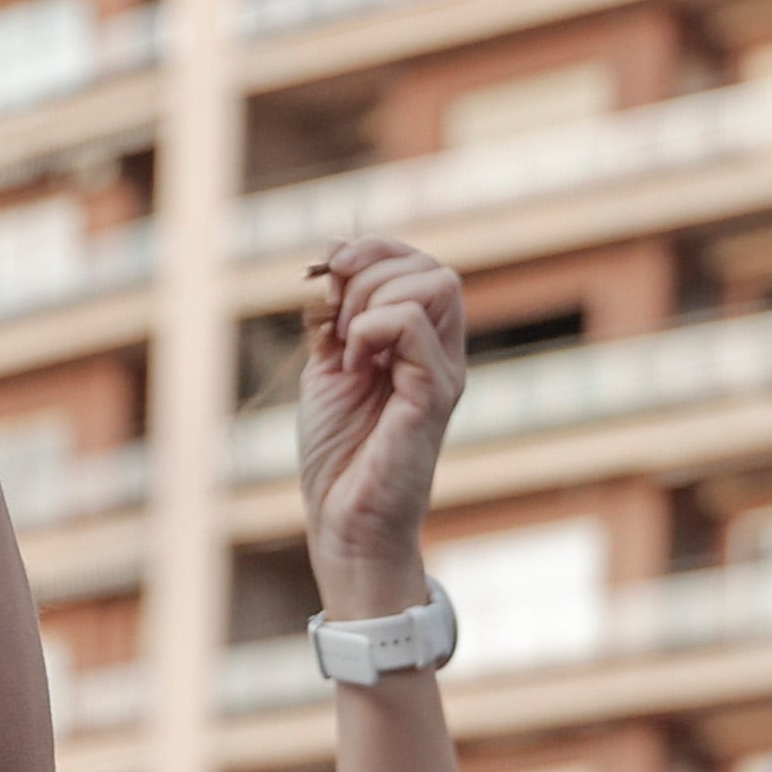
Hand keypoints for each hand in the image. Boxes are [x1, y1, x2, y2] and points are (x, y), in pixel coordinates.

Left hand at [297, 237, 468, 611]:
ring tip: (348, 348)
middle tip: (337, 324)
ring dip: (373, 301)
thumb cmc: (339, 455)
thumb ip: (337, 318)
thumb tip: (335, 258)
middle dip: (371, 274)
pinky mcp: (433, 397)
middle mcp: (442, 353)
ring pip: (435, 284)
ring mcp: (443, 373)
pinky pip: (413, 327)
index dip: (374, 250)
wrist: (344, 521)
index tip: (331, 273)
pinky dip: (371, 329)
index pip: (418, 263)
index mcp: (420, 343)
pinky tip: (354, 365)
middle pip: (433, 267)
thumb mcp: (328, 368)